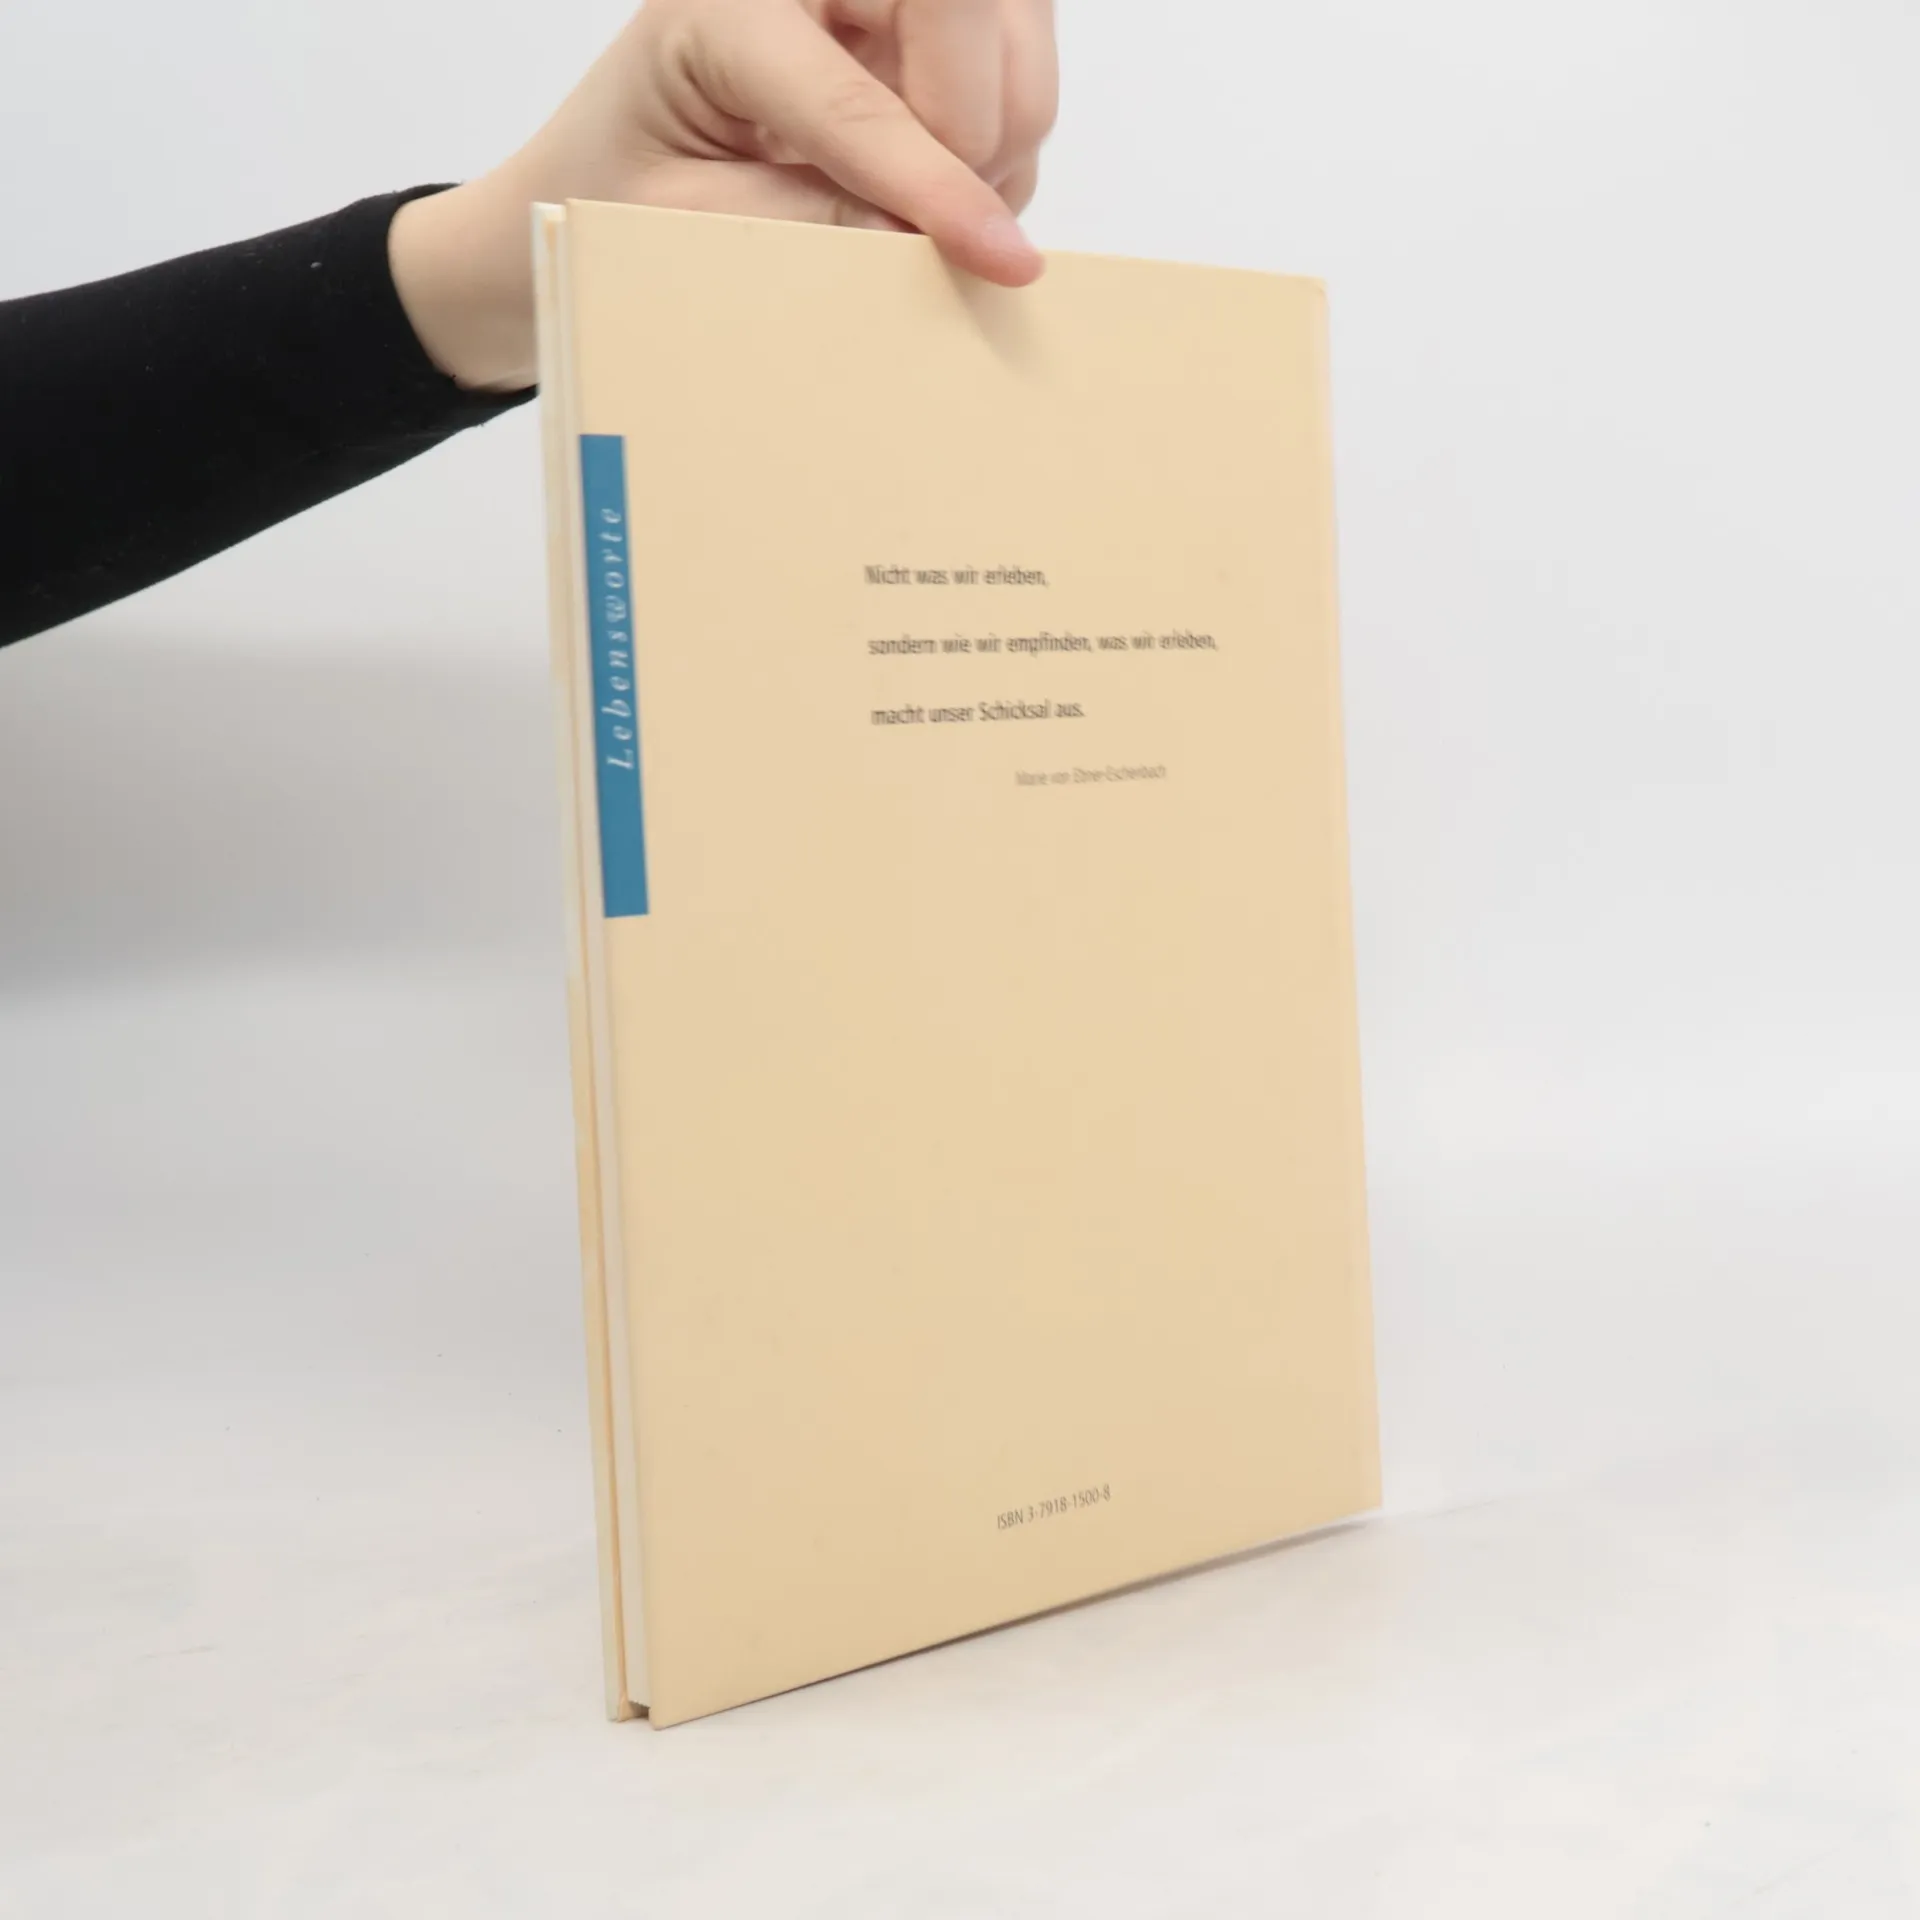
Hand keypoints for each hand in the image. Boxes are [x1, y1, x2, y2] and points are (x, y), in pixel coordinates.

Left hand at [391, 0, 1057, 391]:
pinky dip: (999, 147)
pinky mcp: (914, 30)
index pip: (853, 95)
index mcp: (724, 7)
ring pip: (1011, 31)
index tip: (998, 257)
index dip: (932, 180)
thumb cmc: (622, 197)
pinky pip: (1010, 74)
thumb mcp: (691, 230)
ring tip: (936, 211)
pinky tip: (936, 188)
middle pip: (967, 7)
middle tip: (952, 222)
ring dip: (1000, 137)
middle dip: (981, 126)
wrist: (600, 184)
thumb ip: (804, 233)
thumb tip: (925, 244)